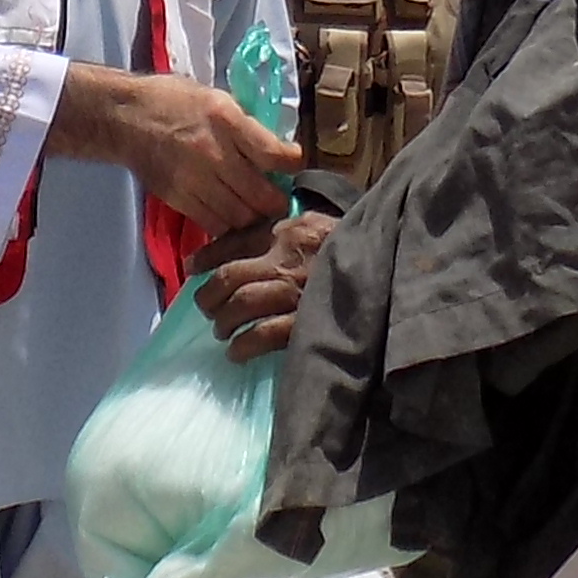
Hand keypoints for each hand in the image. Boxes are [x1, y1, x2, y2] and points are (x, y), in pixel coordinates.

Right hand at [53, 65, 295, 236]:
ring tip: (258, 210)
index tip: (294, 164)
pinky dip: (229, 226)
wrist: (125, 118)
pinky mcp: (179, 200)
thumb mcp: (217, 99)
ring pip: (240, 218)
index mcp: (226, 120)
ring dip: (255, 218)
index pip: (273, 154)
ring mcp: (195, 181)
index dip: (293, 164)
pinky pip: (214, 225)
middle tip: (281, 199)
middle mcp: (213, 153)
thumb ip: (246, 126)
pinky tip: (232, 216)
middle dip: (279, 201)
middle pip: (262, 196)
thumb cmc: (174, 101)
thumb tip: (279, 151)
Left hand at [200, 209, 333, 363]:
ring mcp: (295, 292)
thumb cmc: (345, 245)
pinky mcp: (305, 321)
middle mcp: (285, 260)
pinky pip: (264, 334)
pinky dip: (244, 345)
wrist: (386, 262)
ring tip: (221, 331)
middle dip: (210, 297)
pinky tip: (236, 352)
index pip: (234, 242)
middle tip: (206, 309)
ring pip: (242, 306)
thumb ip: (275, 230)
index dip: (207, 258)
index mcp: (285, 231)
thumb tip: (232, 245)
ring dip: (224, 322)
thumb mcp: (310, 225)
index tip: (192, 270)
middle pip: (230, 278)